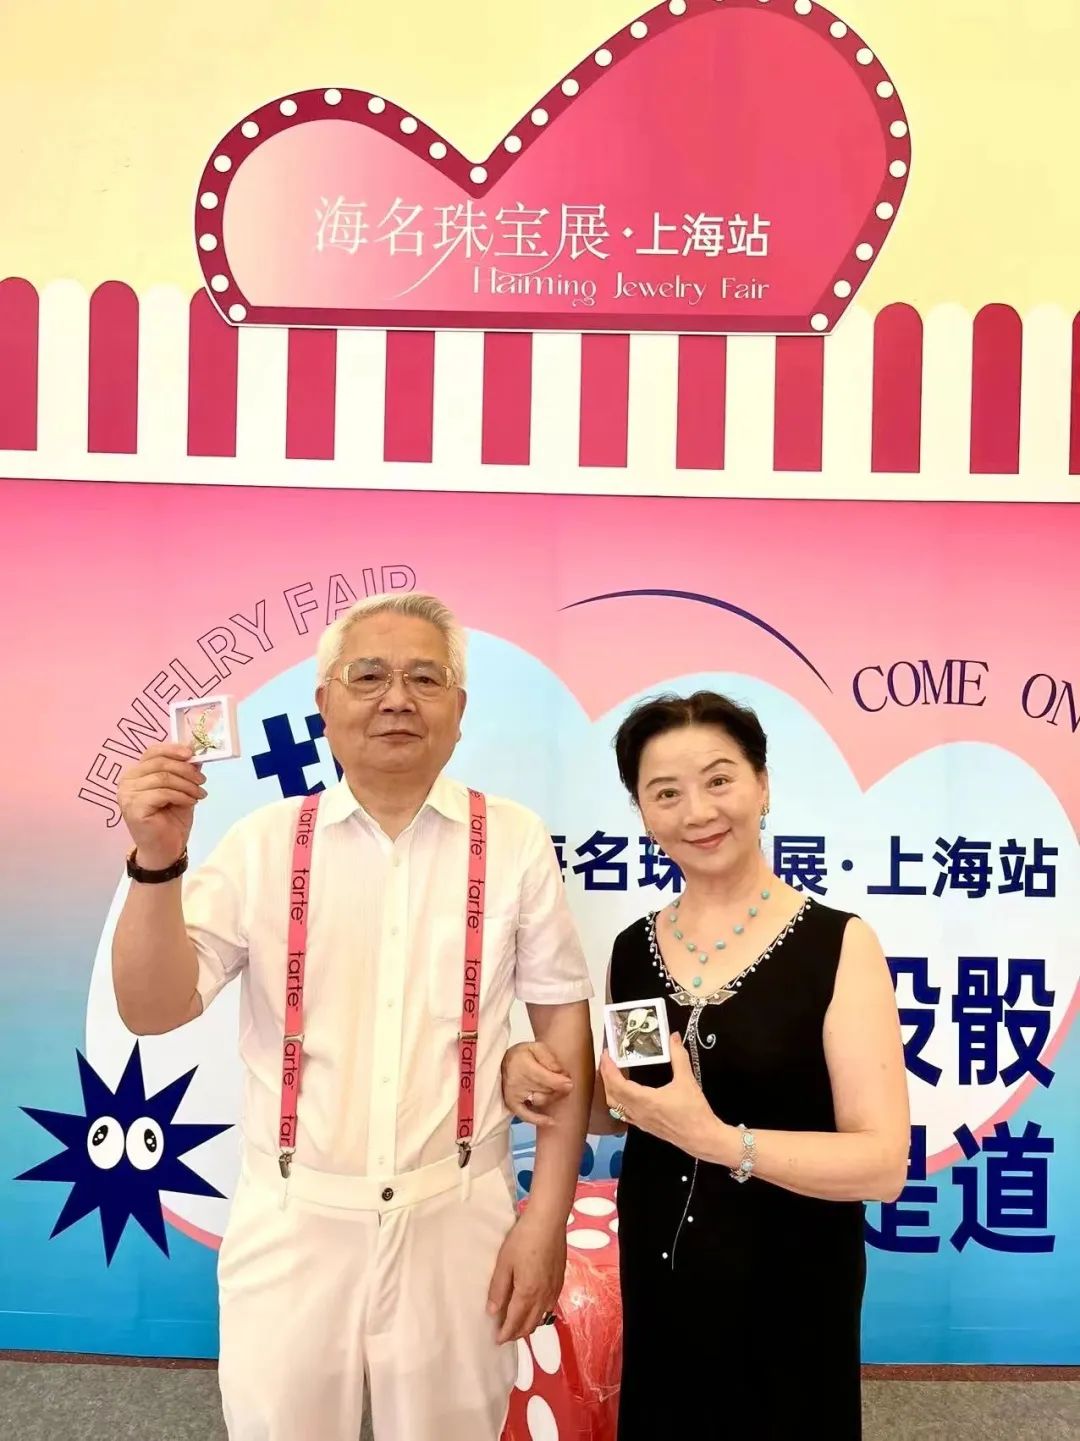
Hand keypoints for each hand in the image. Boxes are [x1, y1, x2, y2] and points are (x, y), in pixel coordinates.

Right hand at [117, 743, 206, 868]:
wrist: (165, 850)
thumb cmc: (171, 820)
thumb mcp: (182, 789)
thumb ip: (185, 770)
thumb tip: (195, 750)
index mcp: (136, 774)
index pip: (153, 752)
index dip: (173, 749)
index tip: (192, 753)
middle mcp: (127, 781)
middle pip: (160, 764)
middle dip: (186, 770)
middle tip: (202, 780)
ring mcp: (127, 794)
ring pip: (163, 778)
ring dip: (187, 785)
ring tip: (199, 794)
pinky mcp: (134, 807)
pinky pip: (163, 793)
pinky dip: (181, 795)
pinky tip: (190, 802)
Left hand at [487, 1212, 565, 1343]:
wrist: (549, 1222)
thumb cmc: (523, 1240)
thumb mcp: (504, 1263)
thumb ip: (498, 1289)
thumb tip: (492, 1312)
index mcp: (527, 1294)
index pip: (515, 1322)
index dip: (505, 1334)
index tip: (497, 1341)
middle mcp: (543, 1297)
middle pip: (530, 1325)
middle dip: (517, 1334)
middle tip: (505, 1336)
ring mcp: (554, 1290)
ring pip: (542, 1318)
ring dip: (529, 1326)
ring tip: (518, 1325)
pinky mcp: (560, 1281)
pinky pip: (550, 1307)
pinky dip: (540, 1315)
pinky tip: (535, 1309)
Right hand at [501, 1041, 573, 1128]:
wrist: (501, 1061)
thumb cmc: (521, 1054)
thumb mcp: (536, 1047)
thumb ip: (550, 1059)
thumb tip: (562, 1073)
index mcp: (525, 1065)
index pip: (547, 1079)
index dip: (562, 1083)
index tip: (570, 1083)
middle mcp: (518, 1082)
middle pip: (546, 1090)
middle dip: (559, 1088)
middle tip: (566, 1085)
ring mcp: (514, 1095)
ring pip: (540, 1101)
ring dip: (551, 1097)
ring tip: (556, 1090)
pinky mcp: (512, 1103)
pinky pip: (525, 1115)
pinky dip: (538, 1119)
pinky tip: (551, 1122)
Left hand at [600, 1034, 718, 1157]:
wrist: (702, 1138)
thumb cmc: (694, 1111)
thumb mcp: (687, 1081)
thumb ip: (679, 1057)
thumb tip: (674, 1037)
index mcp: (644, 1100)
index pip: (617, 1083)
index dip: (608, 1068)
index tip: (606, 1054)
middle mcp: (637, 1112)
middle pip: (612, 1094)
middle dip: (606, 1076)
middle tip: (607, 1060)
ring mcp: (640, 1121)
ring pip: (615, 1106)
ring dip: (610, 1089)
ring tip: (612, 1074)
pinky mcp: (645, 1127)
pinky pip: (623, 1113)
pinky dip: (617, 1101)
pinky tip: (623, 1094)